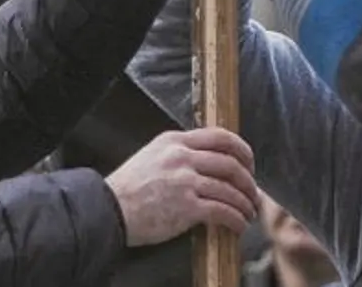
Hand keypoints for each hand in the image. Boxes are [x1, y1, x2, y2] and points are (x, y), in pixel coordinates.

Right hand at [106, 127, 259, 245]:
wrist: (108, 209)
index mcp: (175, 140)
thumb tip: (208, 162)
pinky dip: (236, 219)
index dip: (242, 150)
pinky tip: (239, 225)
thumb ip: (178, 153)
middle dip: (248, 180)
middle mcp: (182, 156)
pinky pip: (222, 210)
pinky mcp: (186, 207)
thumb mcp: (153, 155)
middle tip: (253, 192)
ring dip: (245, 203)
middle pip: (230, 163)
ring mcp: (185, 181)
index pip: (220, 136)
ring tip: (248, 212)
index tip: (249, 163)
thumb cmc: (128, 188)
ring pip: (230, 188)